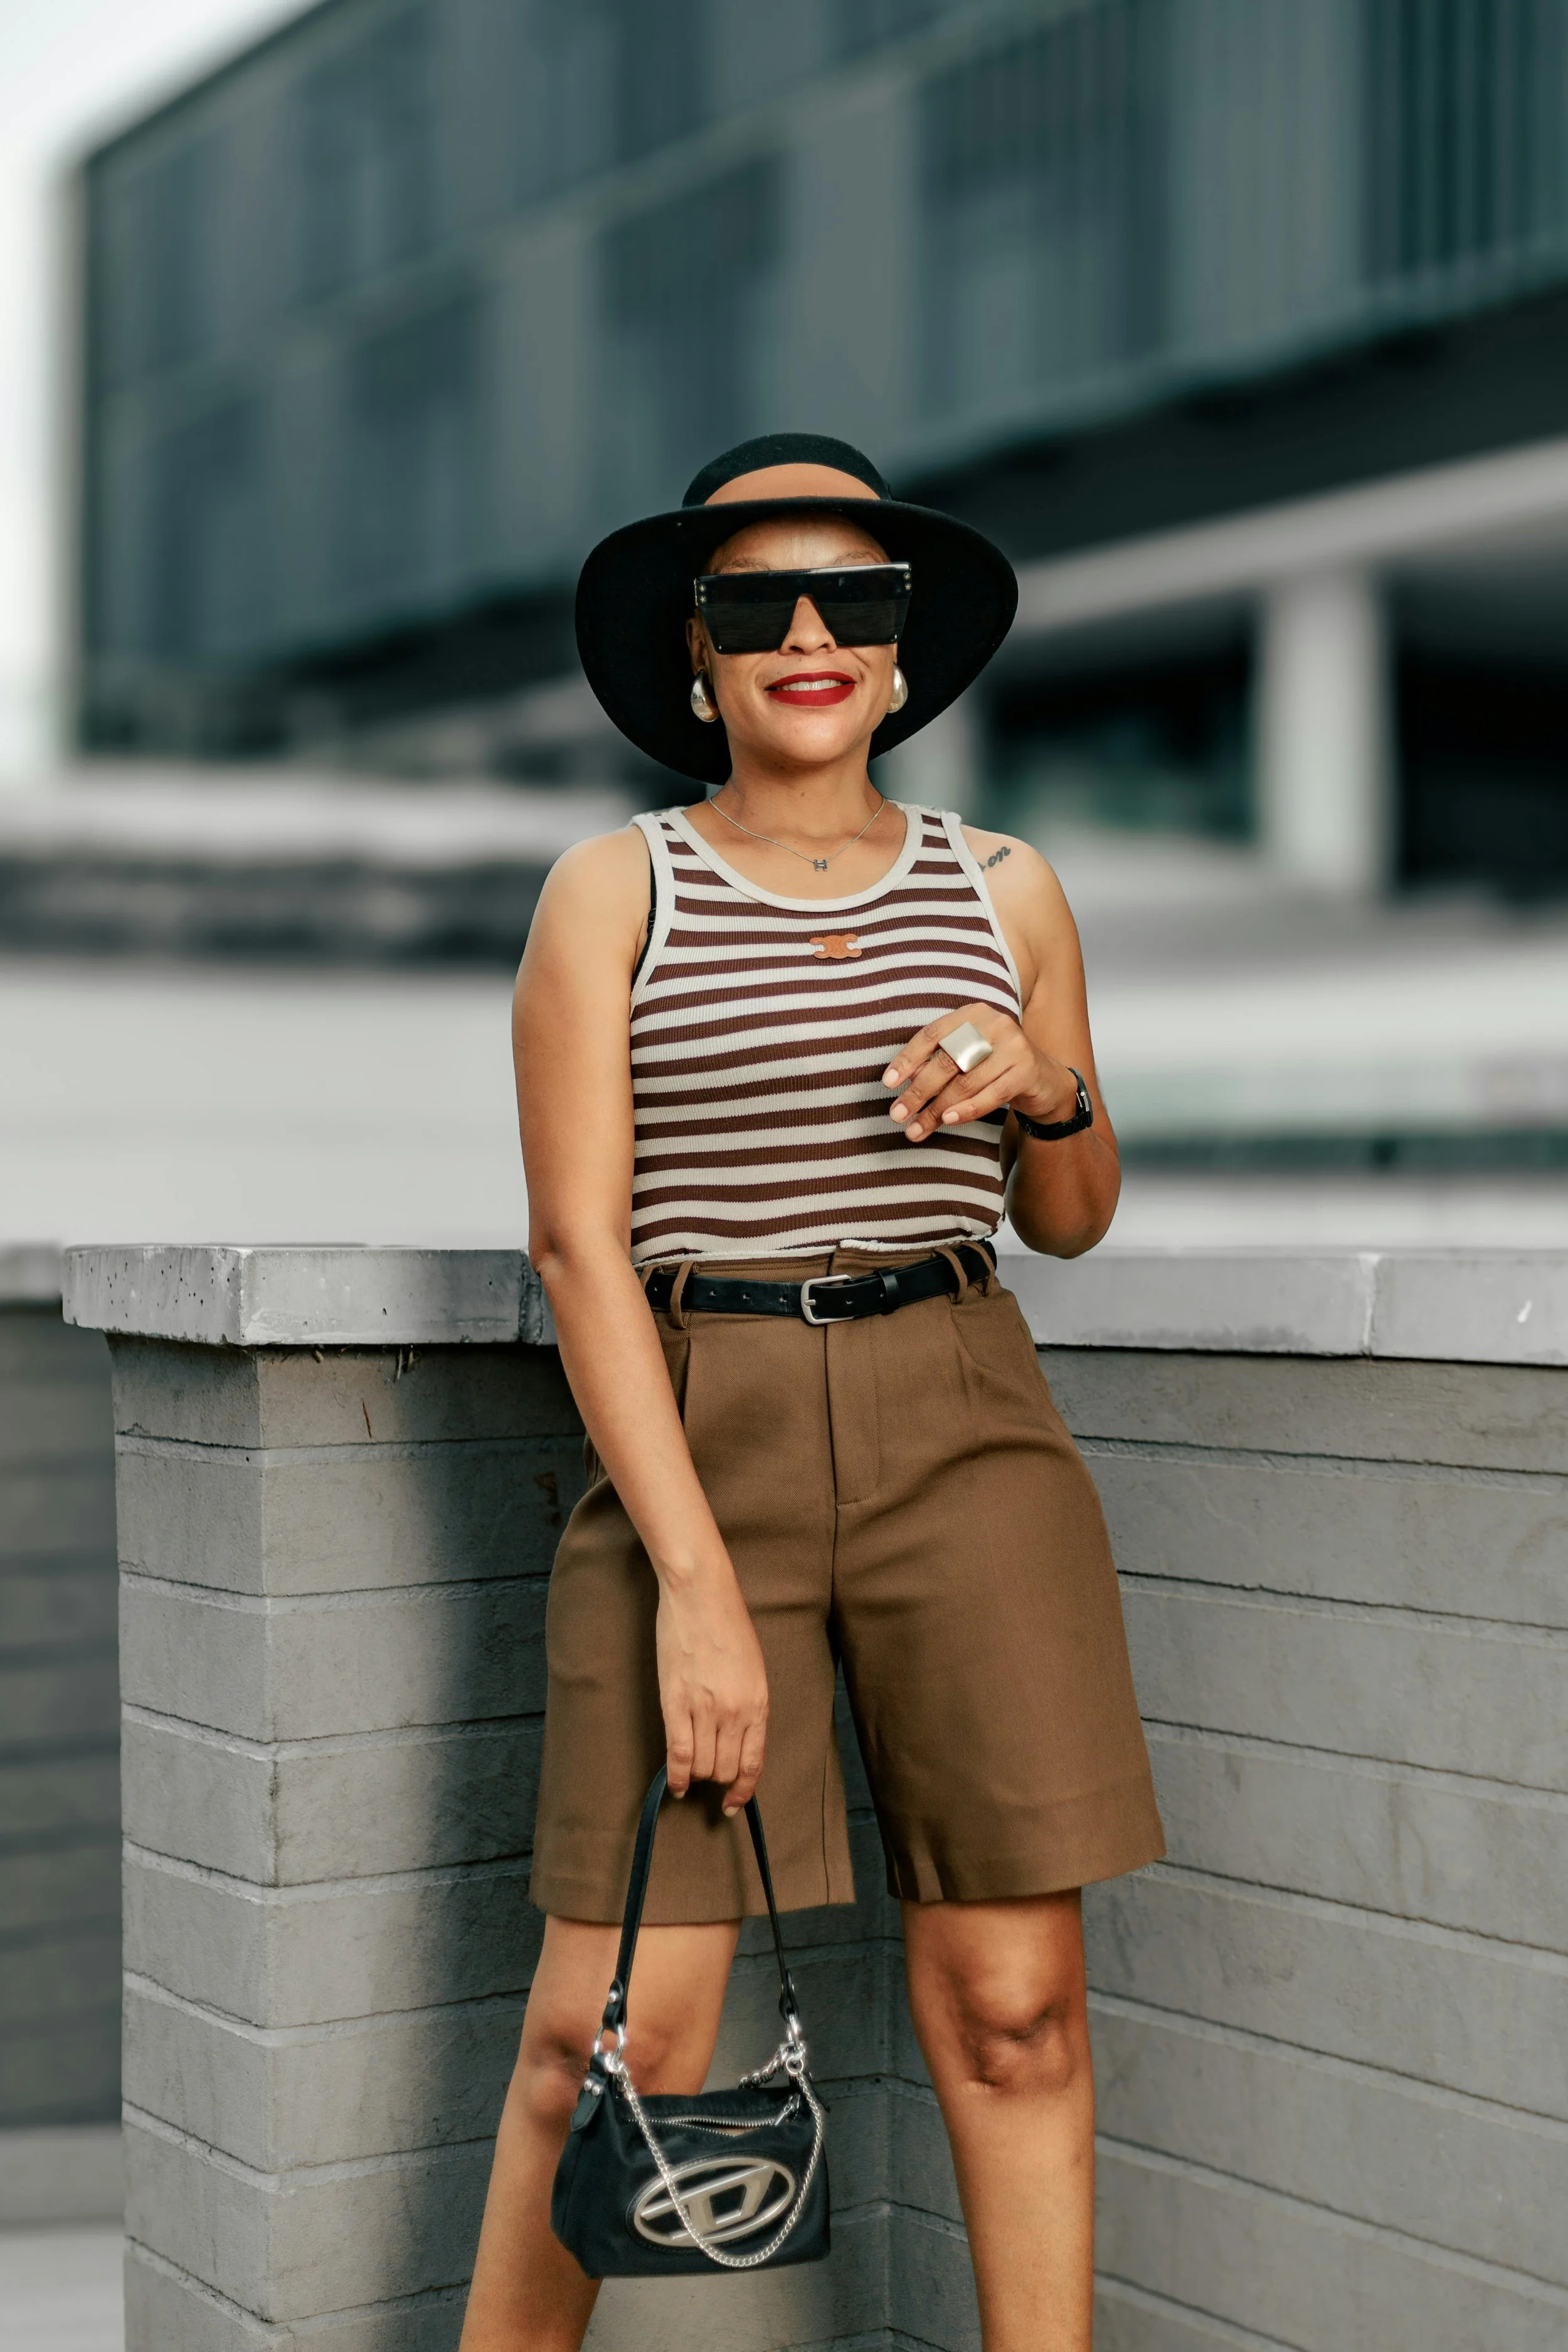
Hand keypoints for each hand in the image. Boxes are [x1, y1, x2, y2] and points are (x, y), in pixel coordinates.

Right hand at [654, 1562, 769, 1814]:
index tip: (733, 1802)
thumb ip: (748, 1705)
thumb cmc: (728, 1625)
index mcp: (758, 1703)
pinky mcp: (675, 1702)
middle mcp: (735, 1711)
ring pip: (702, 1766)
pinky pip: (678, 1753)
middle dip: (717, 1778)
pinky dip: (677, 1776)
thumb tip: (738, 1738)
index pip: (753, 1763)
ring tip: (691, 1767)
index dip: (742, 1790)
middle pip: (725, 1769)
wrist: (701, 1594)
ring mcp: (704, 1708)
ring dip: (697, 1773)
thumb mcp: (753, 1668)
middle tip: (707, 1772)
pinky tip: (676, 1784)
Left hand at [882, 1005, 1079, 1141]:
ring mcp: (1014, 1046)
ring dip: (937, 1109)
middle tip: (897, 1115)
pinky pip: (990, 1095)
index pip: (932, 1034)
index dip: (907, 1059)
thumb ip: (938, 1063)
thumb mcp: (967, 1059)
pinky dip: (967, 1110)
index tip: (888, 1084)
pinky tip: (948, 1121)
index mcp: (973, 1014)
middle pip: (947, 1060)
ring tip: (916, 1129)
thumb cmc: (994, 1068)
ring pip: (966, 1082)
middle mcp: (994, 1023)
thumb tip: (902, 1082)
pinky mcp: (1027, 1070)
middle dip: (918, 1091)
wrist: (1044, 1080)